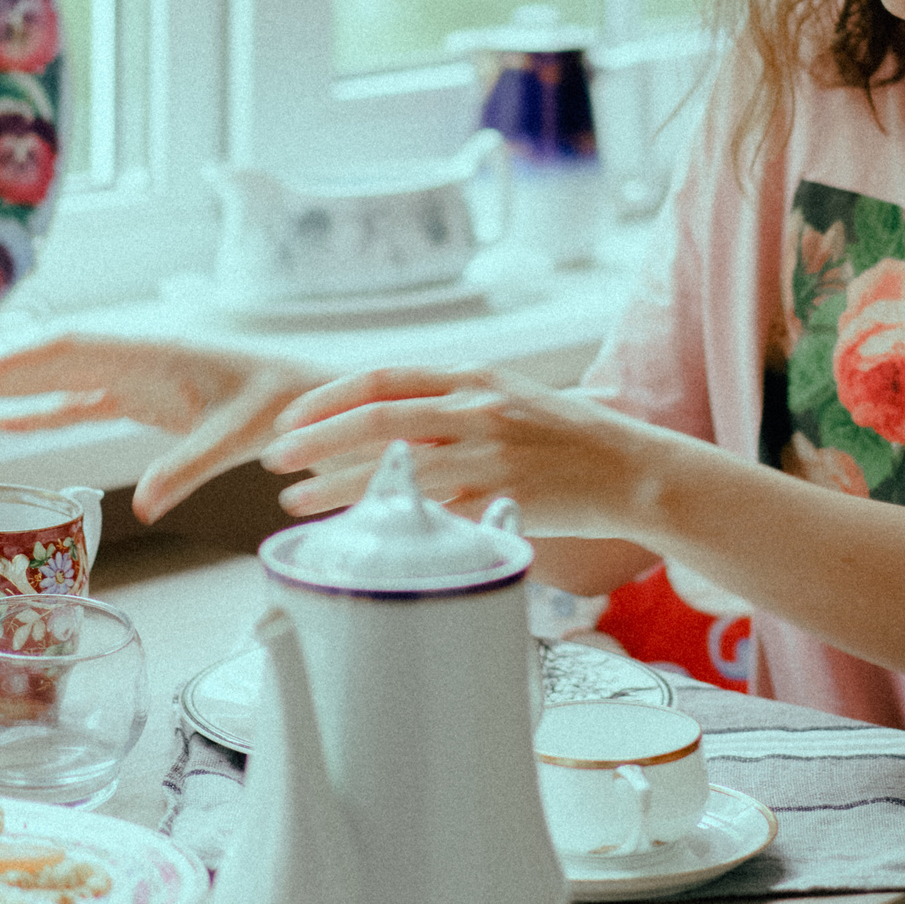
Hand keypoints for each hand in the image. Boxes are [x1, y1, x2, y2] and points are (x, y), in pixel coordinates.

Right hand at [0, 336, 323, 522]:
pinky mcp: (149, 402)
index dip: (24, 364)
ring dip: (17, 389)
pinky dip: (47, 412)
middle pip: (60, 363)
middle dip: (4, 371)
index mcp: (159, 356)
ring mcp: (143, 381)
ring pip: (67, 382)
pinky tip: (10, 424)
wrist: (316, 397)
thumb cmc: (284, 403)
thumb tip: (146, 508)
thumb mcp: (239, 433)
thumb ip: (191, 466)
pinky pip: (87, 404)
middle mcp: (143, 362)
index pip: (78, 353)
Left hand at [260, 365, 682, 535]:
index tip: (291, 417)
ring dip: (333, 483)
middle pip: (374, 417)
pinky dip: (385, 515)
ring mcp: (487, 453)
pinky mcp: (499, 497)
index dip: (327, 397)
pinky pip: (428, 507)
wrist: (628, 468)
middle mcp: (476, 408)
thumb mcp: (510, 397)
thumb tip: (389, 418)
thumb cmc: (567, 438)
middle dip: (314, 438)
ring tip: (294, 498)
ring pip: (391, 465)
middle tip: (276, 458)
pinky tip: (357, 526)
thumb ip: (453, 402)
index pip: (382, 378)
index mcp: (473, 377)